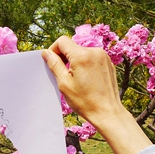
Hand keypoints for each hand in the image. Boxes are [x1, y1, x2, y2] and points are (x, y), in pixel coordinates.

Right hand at [42, 36, 150, 153]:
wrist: (107, 111)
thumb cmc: (85, 101)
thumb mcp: (64, 83)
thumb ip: (54, 65)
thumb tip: (46, 53)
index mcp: (82, 56)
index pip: (62, 41)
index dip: (53, 50)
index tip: (52, 62)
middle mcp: (94, 51)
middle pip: (72, 46)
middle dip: (64, 57)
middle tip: (62, 74)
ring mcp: (103, 56)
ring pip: (81, 52)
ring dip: (75, 61)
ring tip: (76, 79)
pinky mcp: (108, 62)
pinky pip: (91, 57)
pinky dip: (85, 64)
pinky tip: (85, 79)